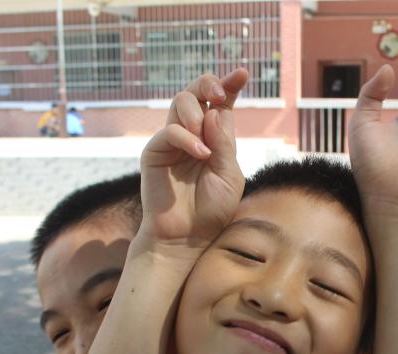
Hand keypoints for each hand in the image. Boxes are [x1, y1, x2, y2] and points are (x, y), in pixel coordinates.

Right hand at [139, 69, 248, 248]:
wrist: (187, 237)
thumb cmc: (211, 210)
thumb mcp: (229, 175)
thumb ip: (224, 144)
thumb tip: (215, 112)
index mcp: (214, 137)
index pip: (221, 103)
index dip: (229, 84)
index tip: (242, 72)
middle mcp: (192, 134)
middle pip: (196, 91)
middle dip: (209, 84)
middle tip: (220, 95)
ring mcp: (172, 141)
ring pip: (181, 102)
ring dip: (197, 113)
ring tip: (207, 144)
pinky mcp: (155, 152)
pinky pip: (170, 131)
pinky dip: (188, 138)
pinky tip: (201, 154)